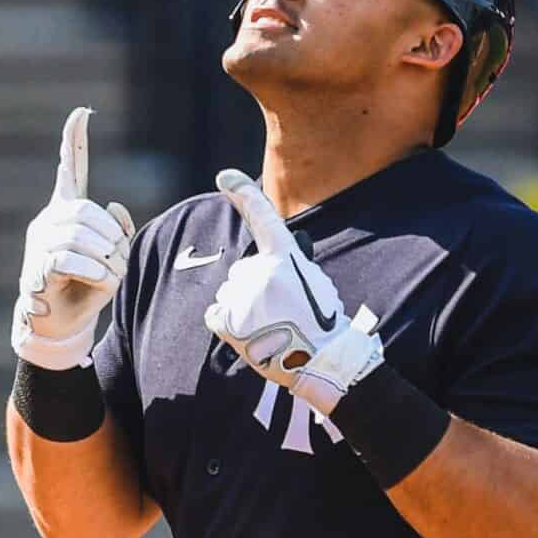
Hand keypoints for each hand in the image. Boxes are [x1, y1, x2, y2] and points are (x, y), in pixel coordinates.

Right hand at [13, 106, 133, 369]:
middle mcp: (49, 221)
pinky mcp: (37, 268)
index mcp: (66, 213)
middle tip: (118, 261)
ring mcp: (40, 244)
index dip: (74, 142)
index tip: (82, 113)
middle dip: (111, 237)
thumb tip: (114, 206)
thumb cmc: (84, 289)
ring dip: (105, 258)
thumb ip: (119, 233)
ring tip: (109, 276)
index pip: (71, 170)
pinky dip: (91, 271)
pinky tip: (98, 281)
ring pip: (80, 236)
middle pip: (87, 212)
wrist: (59, 324)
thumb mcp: (113, 259)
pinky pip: (68, 259)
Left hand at [204, 169, 383, 412]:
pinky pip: (216, 315)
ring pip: (231, 293)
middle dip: (254, 287)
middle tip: (280, 312)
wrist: (321, 361)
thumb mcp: (313, 282)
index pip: (262, 217)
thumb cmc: (321, 324)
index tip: (225, 177)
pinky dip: (228, 325)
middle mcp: (260, 271)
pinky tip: (251, 336)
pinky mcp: (229, 320)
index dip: (243, 193)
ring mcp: (243, 296)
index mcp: (285, 257)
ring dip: (244, 308)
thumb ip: (288, 266)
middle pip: (242, 270)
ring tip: (271, 327)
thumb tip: (265, 262)